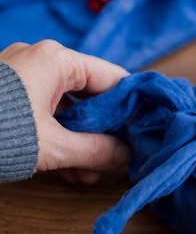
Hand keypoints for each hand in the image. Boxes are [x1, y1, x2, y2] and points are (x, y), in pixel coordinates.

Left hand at [0, 40, 130, 182]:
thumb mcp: (53, 146)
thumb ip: (96, 150)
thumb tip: (126, 157)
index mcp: (58, 60)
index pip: (113, 78)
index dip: (132, 106)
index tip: (144, 132)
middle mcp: (42, 59)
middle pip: (90, 95)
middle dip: (104, 132)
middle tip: (119, 159)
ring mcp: (23, 76)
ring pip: (67, 108)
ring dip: (82, 141)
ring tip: (92, 174)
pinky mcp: (9, 94)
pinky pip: (45, 112)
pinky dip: (59, 138)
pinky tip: (69, 170)